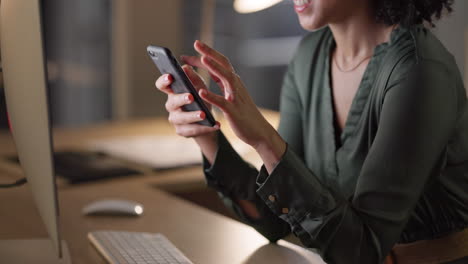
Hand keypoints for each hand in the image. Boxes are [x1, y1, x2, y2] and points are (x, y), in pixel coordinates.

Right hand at [154, 65, 219, 139]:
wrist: (206, 122)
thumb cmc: (201, 100)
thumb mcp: (200, 88)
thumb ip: (194, 78)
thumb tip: (186, 67)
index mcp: (173, 92)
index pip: (162, 85)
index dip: (164, 81)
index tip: (170, 76)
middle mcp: (171, 105)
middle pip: (172, 102)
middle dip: (181, 99)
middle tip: (191, 97)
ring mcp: (175, 119)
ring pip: (182, 118)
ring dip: (193, 116)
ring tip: (204, 114)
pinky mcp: (182, 131)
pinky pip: (193, 130)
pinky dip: (205, 127)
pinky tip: (215, 124)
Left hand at [182, 41, 285, 161]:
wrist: (258, 131)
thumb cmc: (243, 113)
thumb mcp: (232, 93)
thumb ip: (223, 82)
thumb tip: (211, 70)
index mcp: (233, 81)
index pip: (220, 62)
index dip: (207, 55)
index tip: (193, 49)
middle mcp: (235, 85)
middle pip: (224, 64)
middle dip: (210, 52)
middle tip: (197, 42)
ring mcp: (236, 97)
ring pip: (226, 78)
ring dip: (214, 67)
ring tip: (202, 59)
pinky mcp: (234, 111)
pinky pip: (222, 102)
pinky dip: (212, 96)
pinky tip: (200, 92)